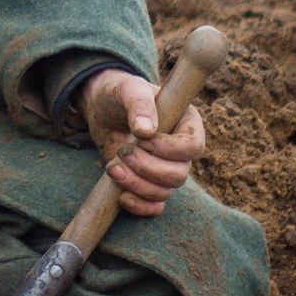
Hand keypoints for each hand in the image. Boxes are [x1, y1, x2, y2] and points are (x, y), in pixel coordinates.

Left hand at [80, 68, 204, 216]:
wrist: (101, 109)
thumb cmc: (120, 94)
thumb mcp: (127, 89)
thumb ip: (139, 104)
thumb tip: (146, 130)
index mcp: (186, 123)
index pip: (193, 147)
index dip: (168, 150)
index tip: (142, 139)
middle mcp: (180, 150)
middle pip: (179, 174)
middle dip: (147, 169)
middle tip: (122, 153)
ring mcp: (165, 168)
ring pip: (165, 191)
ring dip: (138, 185)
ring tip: (113, 169)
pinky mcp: (149, 183)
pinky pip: (155, 206)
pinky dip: (140, 206)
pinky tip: (121, 196)